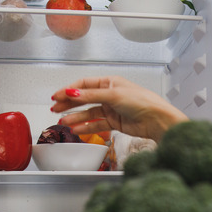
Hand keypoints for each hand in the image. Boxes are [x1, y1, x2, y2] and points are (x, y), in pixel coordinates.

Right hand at [50, 76, 188, 141]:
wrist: (156, 120)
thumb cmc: (142, 101)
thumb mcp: (112, 95)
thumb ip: (90, 96)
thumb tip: (71, 92)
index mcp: (110, 82)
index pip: (84, 84)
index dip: (69, 90)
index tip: (57, 96)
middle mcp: (109, 94)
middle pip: (84, 99)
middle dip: (69, 104)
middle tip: (55, 109)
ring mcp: (111, 109)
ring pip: (88, 113)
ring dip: (75, 118)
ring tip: (63, 122)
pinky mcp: (114, 122)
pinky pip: (96, 124)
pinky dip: (86, 127)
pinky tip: (76, 129)